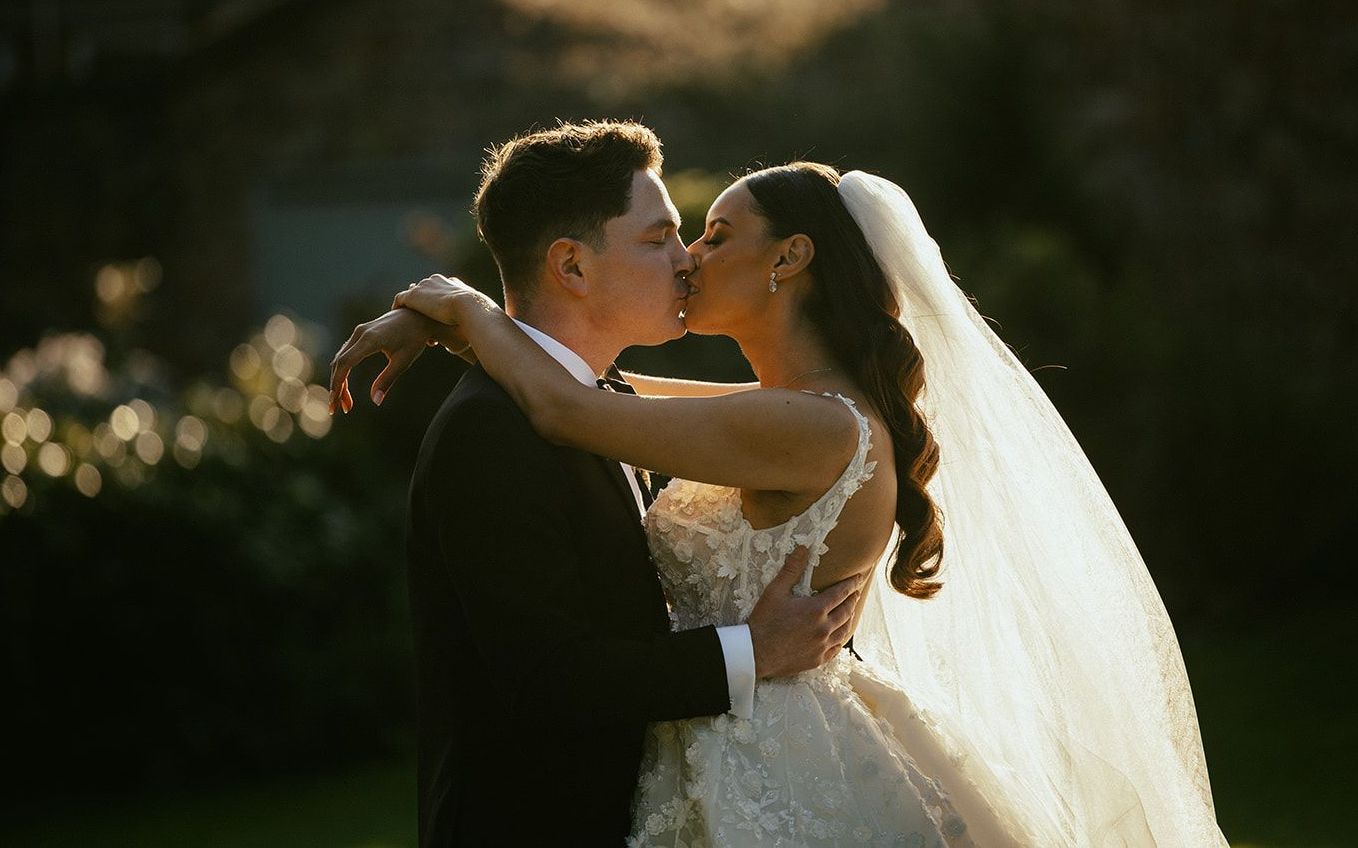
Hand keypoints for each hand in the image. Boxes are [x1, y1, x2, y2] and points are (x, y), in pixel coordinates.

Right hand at [329, 307, 462, 412]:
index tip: (336, 402)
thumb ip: (387, 380)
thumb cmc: (414, 338)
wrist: (418, 315)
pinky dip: (344, 372)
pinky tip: (346, 388)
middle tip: (339, 410)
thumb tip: (376, 402)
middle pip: (339, 363)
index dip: (338, 384)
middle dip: (337, 388)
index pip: (345, 363)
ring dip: (339, 381)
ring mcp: (359, 332)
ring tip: (346, 404)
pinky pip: (346, 355)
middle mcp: (360, 333)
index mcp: (370, 339)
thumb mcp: (403, 361)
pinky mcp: (360, 334)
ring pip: (341, 360)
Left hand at [390, 273, 495, 325]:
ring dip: (410, 307)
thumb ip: (475, 319)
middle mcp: (437, 281)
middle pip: (424, 290)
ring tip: (405, 319)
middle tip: (419, 319)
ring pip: (412, 295)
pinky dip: (398, 307)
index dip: (437, 302)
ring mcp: (424, 286)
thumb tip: (479, 329)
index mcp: (453, 284)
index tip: (436, 315)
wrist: (469, 307)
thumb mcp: (479, 317)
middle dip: (422, 303)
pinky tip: (395, 316)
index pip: (441, 289)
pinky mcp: (414, 295)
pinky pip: (401, 299)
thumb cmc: (478, 315)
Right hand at [746, 547, 864, 678]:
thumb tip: (803, 548)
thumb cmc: (764, 620)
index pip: (841, 593)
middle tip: (856, 592)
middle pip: (846, 611)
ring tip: (851, 612)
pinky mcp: (817, 660)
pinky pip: (835, 649)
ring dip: (850, 619)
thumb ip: (791, 569)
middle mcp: (824, 628)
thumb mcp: (775, 591)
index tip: (859, 578)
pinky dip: (840, 640)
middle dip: (853, 599)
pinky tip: (839, 637)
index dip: (851, 584)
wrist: (755, 653)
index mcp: (816, 609)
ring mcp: (822, 646)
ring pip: (844, 631)